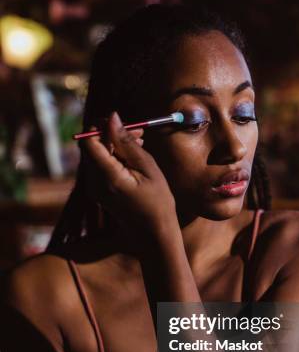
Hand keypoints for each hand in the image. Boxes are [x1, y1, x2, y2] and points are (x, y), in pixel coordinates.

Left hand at [81, 111, 176, 234]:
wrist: (154, 234)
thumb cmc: (158, 202)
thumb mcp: (148, 168)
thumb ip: (126, 142)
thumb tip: (112, 117)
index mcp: (107, 177)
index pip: (89, 141)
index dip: (102, 127)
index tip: (124, 124)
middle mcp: (94, 183)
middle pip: (91, 145)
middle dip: (111, 133)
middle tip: (139, 133)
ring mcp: (94, 188)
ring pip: (96, 153)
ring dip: (115, 144)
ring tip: (140, 143)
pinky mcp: (98, 190)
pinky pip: (100, 165)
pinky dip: (114, 156)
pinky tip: (134, 157)